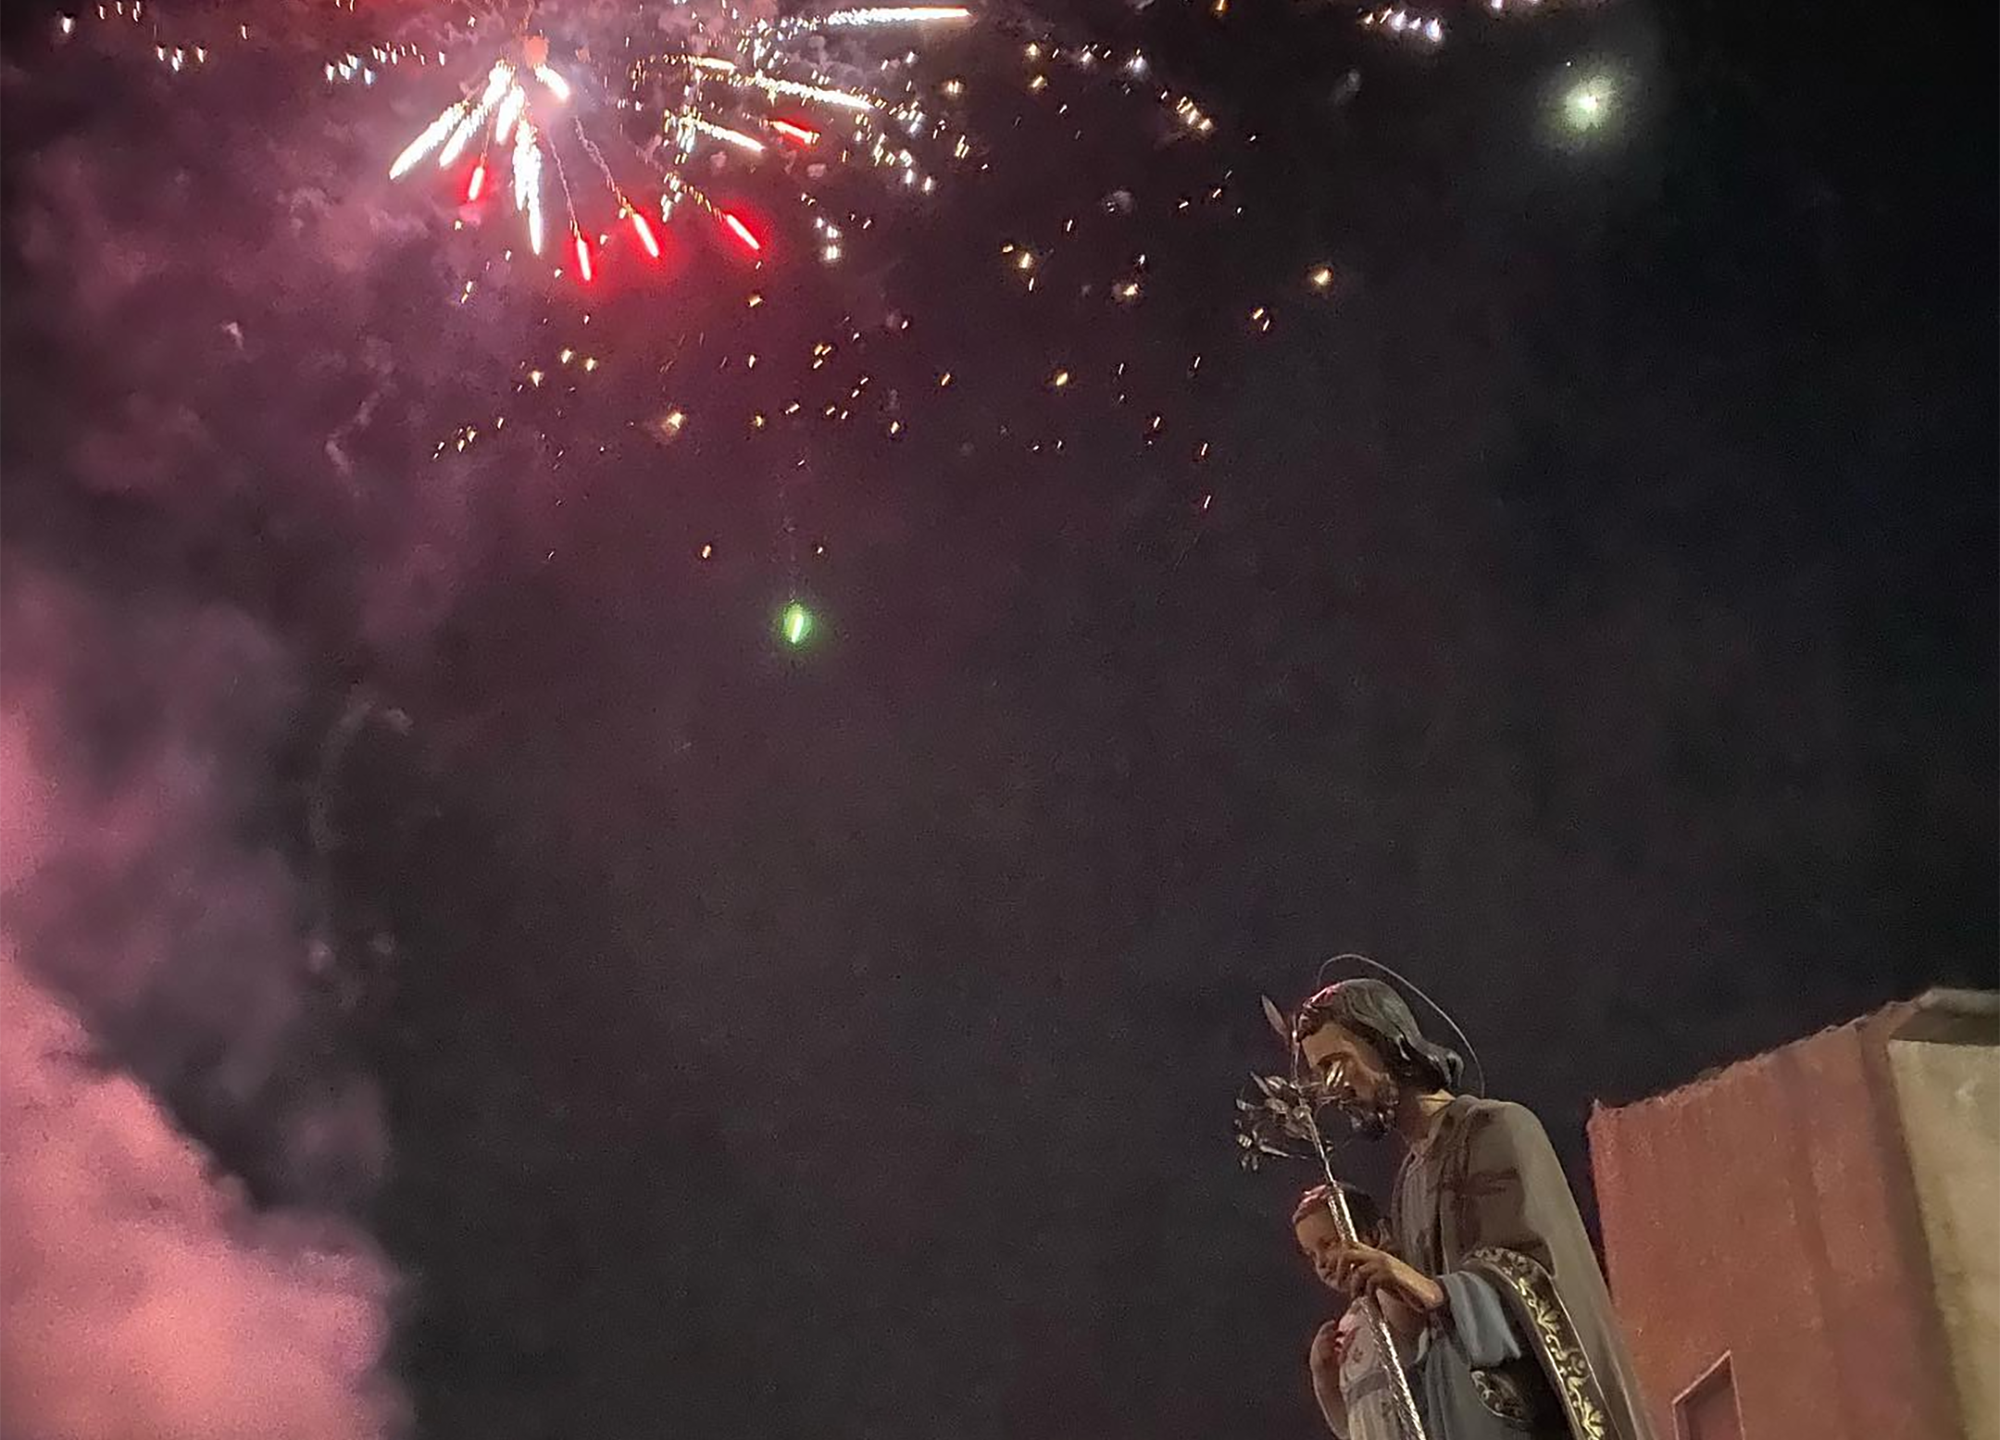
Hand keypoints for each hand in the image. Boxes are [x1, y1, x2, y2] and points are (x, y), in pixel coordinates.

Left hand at [1318, 1243, 1445, 1323]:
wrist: (1428, 1293)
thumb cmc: (1405, 1288)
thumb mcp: (1382, 1279)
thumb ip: (1367, 1276)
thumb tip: (1348, 1281)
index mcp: (1375, 1253)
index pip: (1348, 1244)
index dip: (1334, 1254)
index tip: (1326, 1268)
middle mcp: (1378, 1254)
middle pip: (1347, 1251)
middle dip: (1338, 1267)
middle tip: (1339, 1284)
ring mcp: (1385, 1263)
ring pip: (1358, 1270)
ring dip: (1354, 1287)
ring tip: (1358, 1298)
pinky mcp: (1392, 1275)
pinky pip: (1371, 1283)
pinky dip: (1369, 1296)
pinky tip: (1373, 1304)